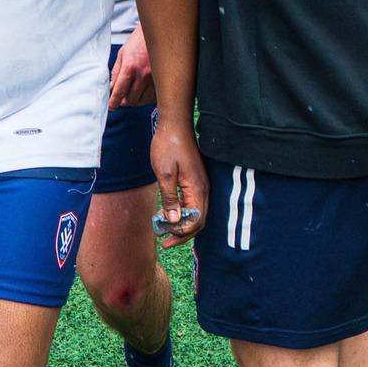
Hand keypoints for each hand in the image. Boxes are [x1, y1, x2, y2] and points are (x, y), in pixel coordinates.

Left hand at [108, 25, 154, 109]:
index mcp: (130, 67)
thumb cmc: (141, 40)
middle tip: (121, 98)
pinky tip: (143, 91)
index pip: (119, 92)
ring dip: (135, 100)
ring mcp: (154, 79)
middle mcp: (143, 75)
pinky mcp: (162, 81)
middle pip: (131, 100)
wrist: (159, 33)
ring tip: (132, 93)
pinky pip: (153, 97)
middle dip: (124, 101)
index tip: (112, 106)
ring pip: (142, 101)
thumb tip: (112, 87)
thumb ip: (116, 72)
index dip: (114, 102)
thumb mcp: (123, 53)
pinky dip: (146, 98)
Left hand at [151, 122, 207, 246]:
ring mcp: (200, 185)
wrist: (174, 124)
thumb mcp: (164, 173)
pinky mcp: (195, 181)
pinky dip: (182, 212)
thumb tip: (174, 221)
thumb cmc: (168, 146)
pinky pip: (192, 203)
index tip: (165, 238)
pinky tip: (168, 213)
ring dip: (182, 224)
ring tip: (164, 230)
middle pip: (198, 220)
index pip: (196, 221)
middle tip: (164, 242)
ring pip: (196, 213)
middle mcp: (203, 189)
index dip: (182, 233)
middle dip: (182, 233)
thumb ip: (169, 198)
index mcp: (197, 188)